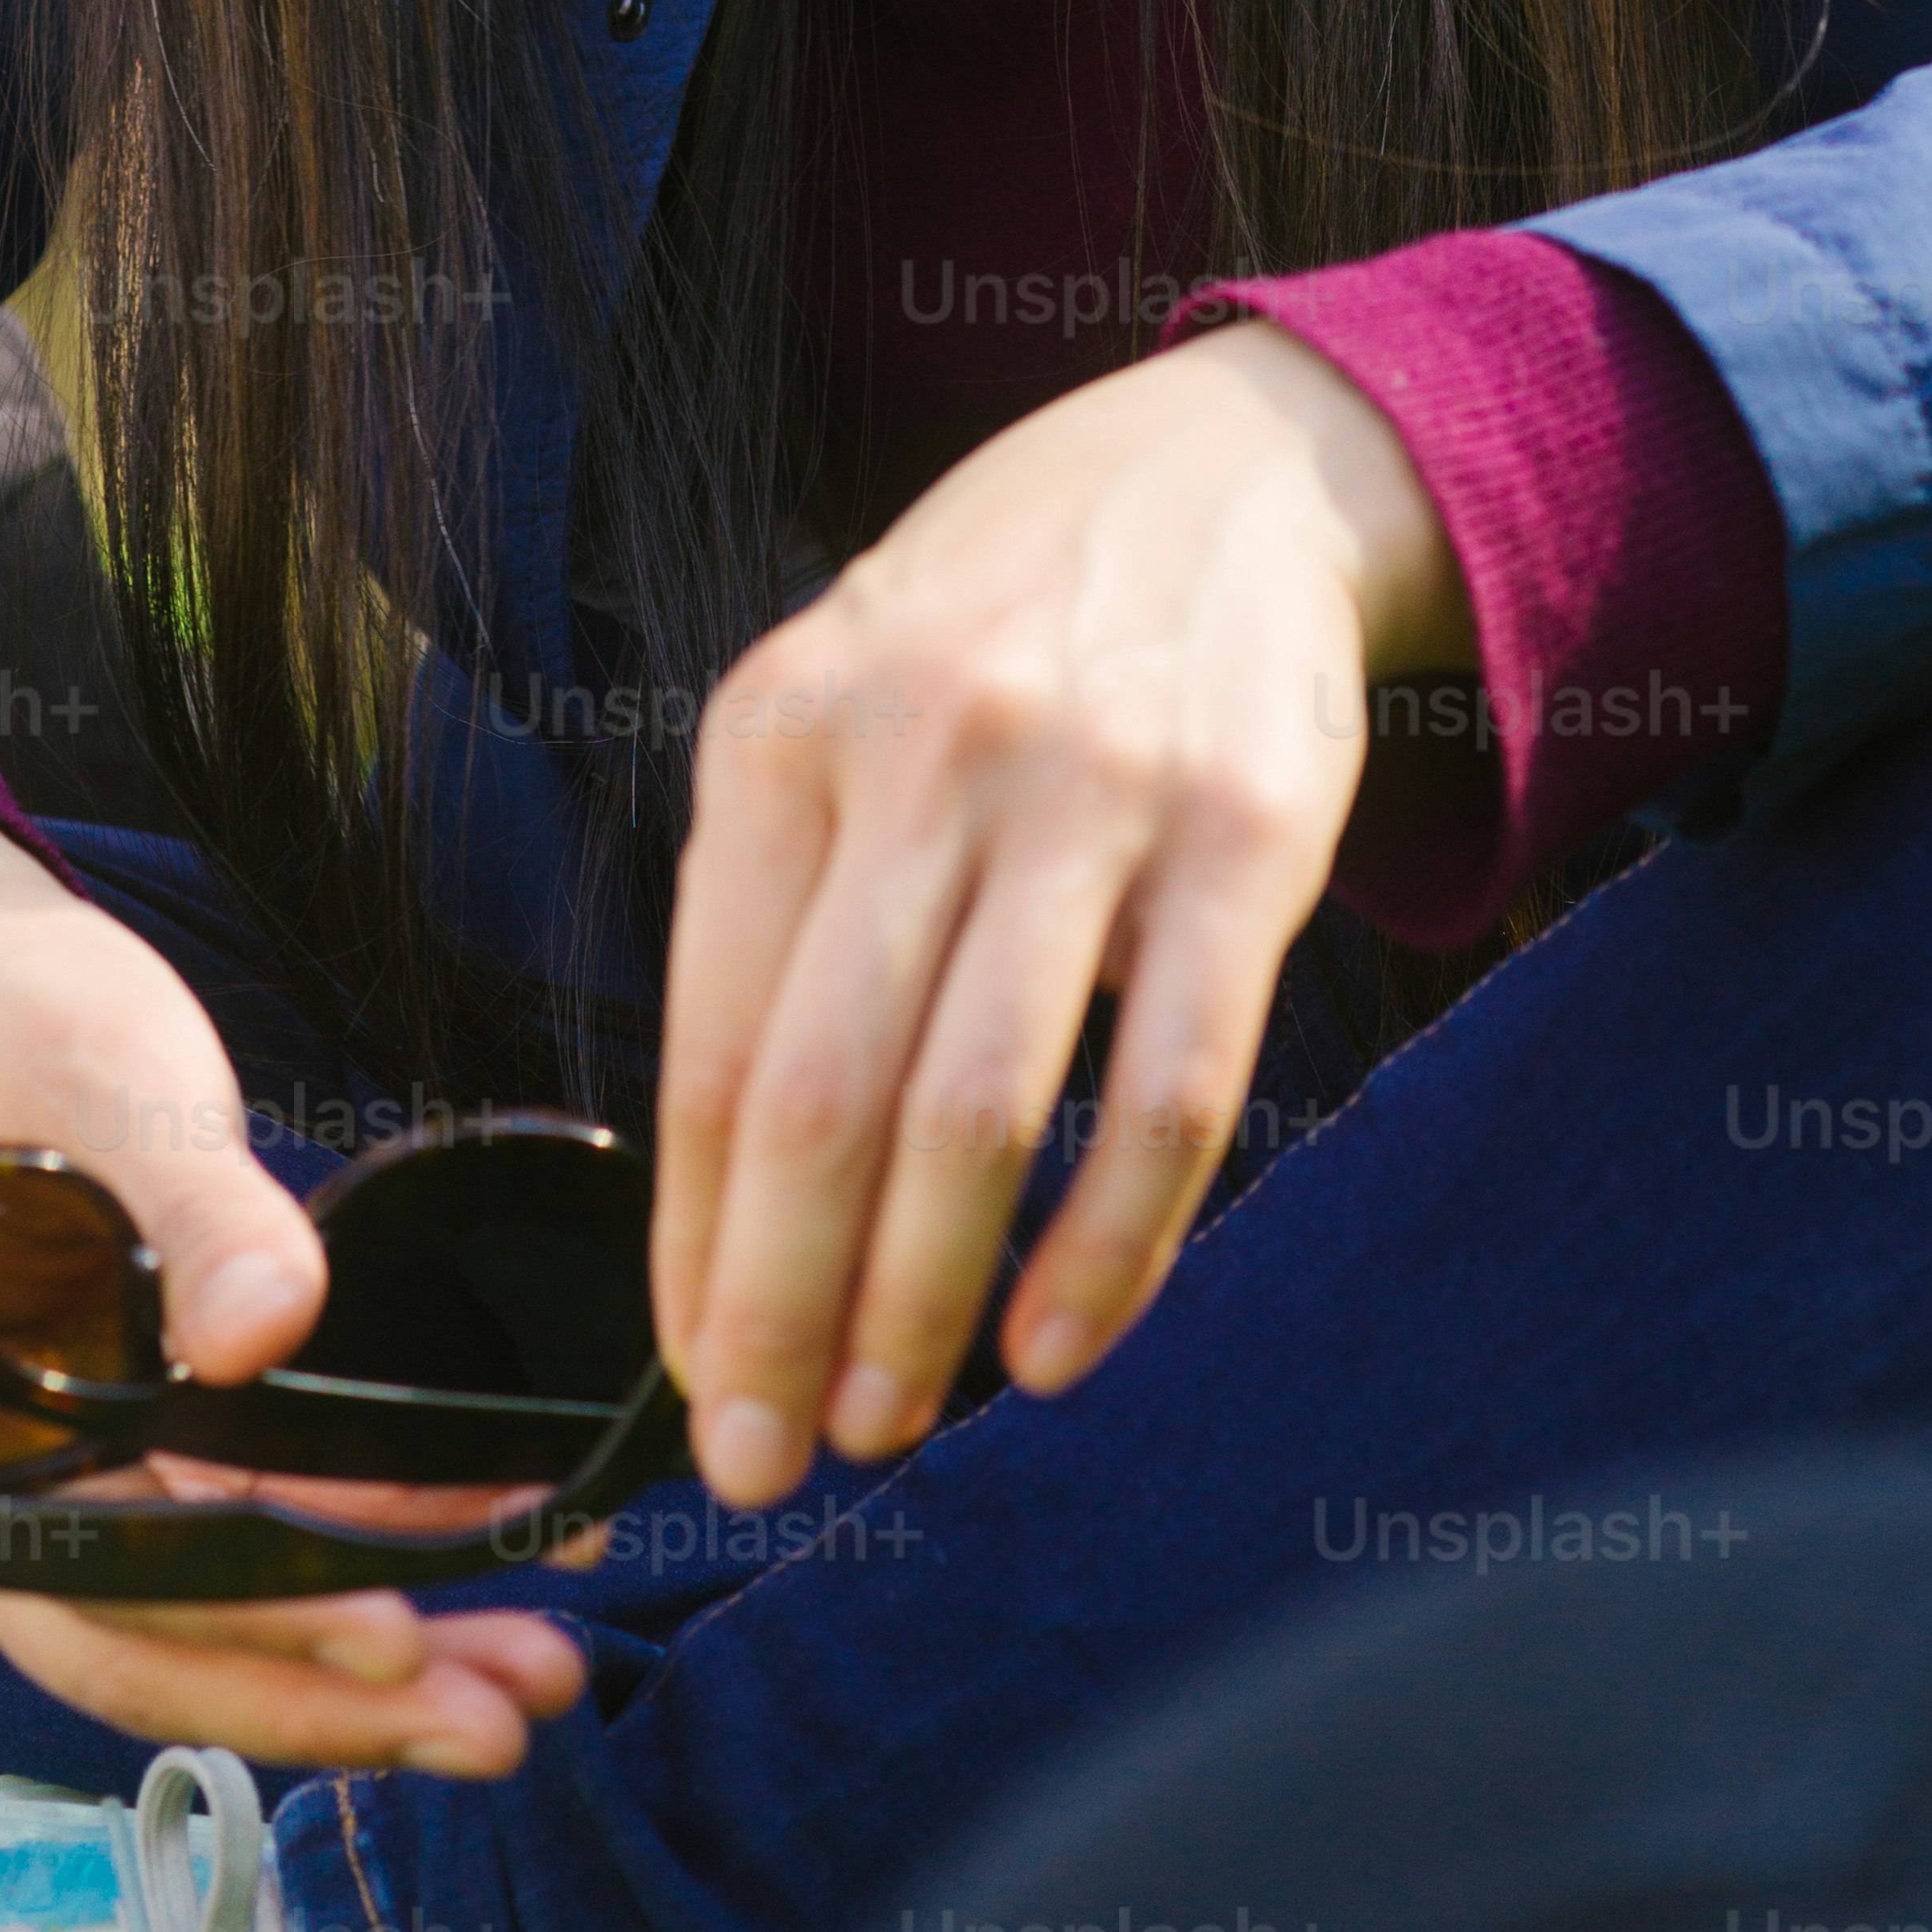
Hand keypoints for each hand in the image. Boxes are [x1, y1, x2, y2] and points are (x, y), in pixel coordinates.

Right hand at [0, 791, 591, 1781]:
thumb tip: (266, 1330)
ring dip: (366, 1674)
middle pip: (170, 1645)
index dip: (256, 1620)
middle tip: (508, 1717)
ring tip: (530, 1679)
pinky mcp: (135, 1461)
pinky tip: (474, 1595)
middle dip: (342, 1696)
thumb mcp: (106, 1088)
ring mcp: (66, 1490)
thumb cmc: (18, 1023)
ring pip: (213, 1628)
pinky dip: (351, 1585)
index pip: (112, 1578)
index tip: (397, 1633)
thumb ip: (191, 1213)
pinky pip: (237, 1558)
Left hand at [652, 316, 1470, 1511]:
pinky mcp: (1243, 838)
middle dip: (782, 1315)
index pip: (713, 1047)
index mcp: (785, 733)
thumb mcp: (836, 709)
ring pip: (978, 1113)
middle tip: (764, 1460)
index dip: (697, 1245)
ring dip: (923, 1305)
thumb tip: (721, 1204)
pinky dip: (1107, 1253)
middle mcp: (923, 751)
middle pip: (826, 1099)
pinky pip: (1168, 1092)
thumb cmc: (990, 628)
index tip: (689, 1382)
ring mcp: (1090, 790)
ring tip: (890, 1422)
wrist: (1220, 470)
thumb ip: (777, 916)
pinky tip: (1057, 1345)